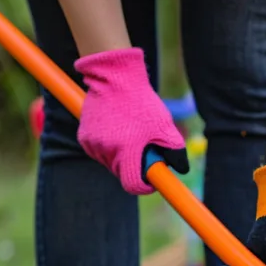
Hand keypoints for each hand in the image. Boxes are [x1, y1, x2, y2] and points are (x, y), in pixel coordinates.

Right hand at [75, 47, 188, 194]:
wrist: (115, 78)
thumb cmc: (142, 102)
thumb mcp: (164, 126)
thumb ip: (175, 151)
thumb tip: (182, 169)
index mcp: (127, 151)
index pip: (133, 185)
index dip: (144, 186)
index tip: (151, 180)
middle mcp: (106, 150)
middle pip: (122, 175)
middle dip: (134, 167)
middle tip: (144, 149)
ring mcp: (92, 144)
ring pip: (110, 164)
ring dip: (121, 158)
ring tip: (129, 135)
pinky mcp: (83, 137)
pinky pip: (99, 153)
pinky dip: (108, 149)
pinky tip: (115, 132)